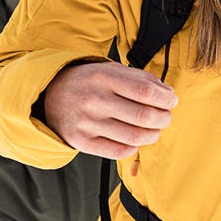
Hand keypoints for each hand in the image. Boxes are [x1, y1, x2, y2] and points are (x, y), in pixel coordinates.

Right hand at [42, 62, 176, 159]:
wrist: (50, 96)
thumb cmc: (88, 82)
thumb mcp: (110, 70)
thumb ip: (141, 79)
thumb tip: (168, 95)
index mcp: (104, 77)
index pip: (145, 92)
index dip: (166, 99)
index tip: (171, 101)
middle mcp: (95, 100)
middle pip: (143, 116)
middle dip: (163, 119)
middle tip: (165, 117)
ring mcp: (87, 123)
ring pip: (135, 137)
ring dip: (153, 135)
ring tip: (153, 130)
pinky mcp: (82, 142)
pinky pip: (120, 151)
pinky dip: (134, 147)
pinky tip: (134, 139)